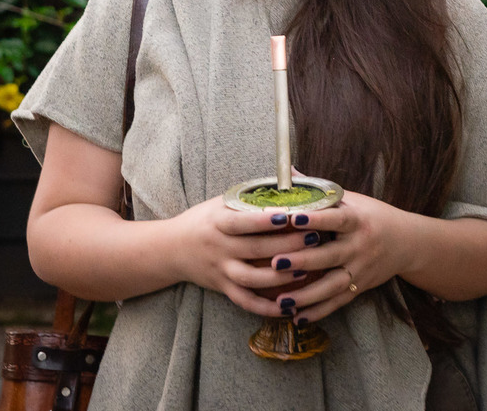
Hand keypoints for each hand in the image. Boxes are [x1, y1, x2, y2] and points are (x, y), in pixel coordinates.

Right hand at [166, 195, 317, 316]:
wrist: (172, 248)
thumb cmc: (204, 220)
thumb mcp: (220, 203)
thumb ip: (250, 197)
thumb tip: (289, 179)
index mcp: (217, 222)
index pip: (242, 222)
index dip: (265, 220)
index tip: (290, 216)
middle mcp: (219, 247)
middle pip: (255, 249)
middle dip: (287, 245)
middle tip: (314, 238)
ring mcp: (221, 270)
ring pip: (252, 279)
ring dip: (280, 277)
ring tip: (307, 270)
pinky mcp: (223, 288)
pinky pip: (246, 302)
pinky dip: (267, 308)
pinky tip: (290, 307)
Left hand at [265, 190, 416, 323]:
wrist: (408, 242)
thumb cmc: (371, 215)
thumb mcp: (350, 198)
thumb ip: (317, 190)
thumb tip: (287, 170)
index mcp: (356, 220)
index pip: (334, 219)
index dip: (314, 219)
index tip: (291, 218)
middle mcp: (360, 246)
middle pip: (330, 256)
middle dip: (303, 261)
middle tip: (275, 263)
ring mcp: (360, 270)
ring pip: (332, 285)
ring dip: (307, 294)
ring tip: (281, 300)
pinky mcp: (360, 287)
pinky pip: (338, 302)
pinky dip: (318, 311)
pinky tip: (297, 318)